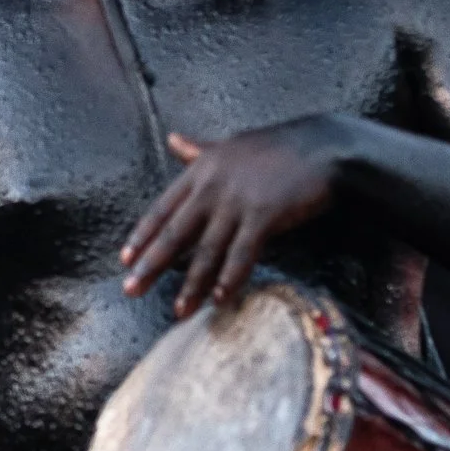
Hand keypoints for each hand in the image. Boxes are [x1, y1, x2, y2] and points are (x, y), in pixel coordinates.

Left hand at [121, 121, 337, 318]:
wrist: (324, 146)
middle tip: (132, 291)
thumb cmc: (279, 147)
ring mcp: (236, 201)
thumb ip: (199, 150)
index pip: (162, 208)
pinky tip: (219, 299)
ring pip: (206, 250)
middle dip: (152, 265)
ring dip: (192, 284)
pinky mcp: (263, 215)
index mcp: (200, 170)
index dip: (142, 235)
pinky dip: (229, 278)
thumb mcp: (231, 144)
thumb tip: (172, 139)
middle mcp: (211, 187)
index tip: (125, 260)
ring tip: (179, 310)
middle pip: (175, 233)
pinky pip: (241, 253)